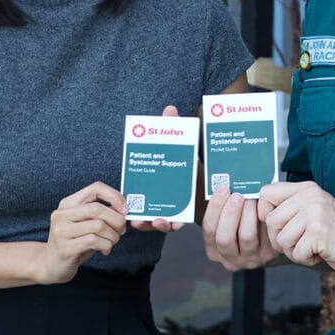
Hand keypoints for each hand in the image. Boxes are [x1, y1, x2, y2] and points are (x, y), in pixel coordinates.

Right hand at [42, 181, 128, 283]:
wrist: (51, 264)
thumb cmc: (74, 242)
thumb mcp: (86, 224)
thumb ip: (101, 214)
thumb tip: (123, 210)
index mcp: (68, 203)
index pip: (95, 188)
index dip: (114, 196)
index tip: (125, 209)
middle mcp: (62, 214)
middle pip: (98, 208)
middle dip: (117, 220)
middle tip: (122, 229)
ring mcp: (61, 231)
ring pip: (98, 226)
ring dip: (113, 235)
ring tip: (113, 241)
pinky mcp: (65, 248)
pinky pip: (94, 241)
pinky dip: (107, 245)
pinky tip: (105, 250)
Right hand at [129, 104, 187, 233]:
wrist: (205, 171)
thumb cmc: (185, 158)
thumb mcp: (179, 143)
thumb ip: (172, 127)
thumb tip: (170, 109)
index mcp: (152, 184)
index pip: (138, 195)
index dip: (132, 203)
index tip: (129, 208)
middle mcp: (157, 199)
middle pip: (145, 212)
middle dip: (142, 219)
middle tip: (138, 220)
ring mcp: (170, 208)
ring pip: (159, 221)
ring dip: (158, 225)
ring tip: (161, 222)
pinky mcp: (184, 214)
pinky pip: (176, 223)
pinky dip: (176, 224)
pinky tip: (178, 223)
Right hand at [202, 184, 277, 270]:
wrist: (267, 237)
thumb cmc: (241, 220)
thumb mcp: (228, 218)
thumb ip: (222, 205)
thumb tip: (220, 182)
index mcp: (214, 250)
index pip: (209, 230)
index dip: (214, 208)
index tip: (222, 189)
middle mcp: (229, 259)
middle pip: (224, 238)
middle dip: (229, 213)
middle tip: (237, 195)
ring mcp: (248, 260)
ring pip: (246, 237)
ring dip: (248, 214)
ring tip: (251, 198)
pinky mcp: (266, 255)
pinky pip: (265, 237)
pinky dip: (263, 220)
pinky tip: (264, 206)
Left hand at [258, 181, 334, 275]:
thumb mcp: (315, 210)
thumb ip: (292, 206)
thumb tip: (258, 211)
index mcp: (307, 188)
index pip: (266, 193)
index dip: (265, 213)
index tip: (280, 226)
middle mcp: (310, 195)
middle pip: (270, 220)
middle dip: (280, 239)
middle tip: (300, 243)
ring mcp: (314, 212)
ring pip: (281, 239)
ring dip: (294, 251)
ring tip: (312, 247)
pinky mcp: (318, 232)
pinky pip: (295, 252)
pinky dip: (305, 259)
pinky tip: (320, 253)